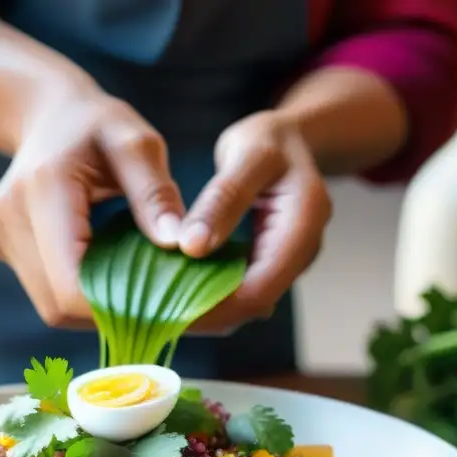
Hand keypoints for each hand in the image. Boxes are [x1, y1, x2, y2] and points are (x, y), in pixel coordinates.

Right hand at [0, 88, 184, 327]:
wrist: (49, 115)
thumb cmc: (99, 125)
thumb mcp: (136, 143)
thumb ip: (156, 193)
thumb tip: (180, 245)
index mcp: (42, 189)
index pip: (71, 284)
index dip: (120, 310)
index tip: (172, 309)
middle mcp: (10, 219)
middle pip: (61, 306)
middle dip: (117, 315)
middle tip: (169, 306)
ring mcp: (0, 237)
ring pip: (53, 307)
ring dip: (101, 309)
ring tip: (145, 289)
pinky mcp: (1, 248)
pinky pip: (46, 292)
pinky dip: (84, 295)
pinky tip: (111, 272)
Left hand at [180, 111, 330, 329]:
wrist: (291, 140)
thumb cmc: (269, 141)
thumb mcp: (246, 155)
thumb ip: (223, 199)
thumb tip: (193, 247)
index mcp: (303, 226)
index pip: (259, 288)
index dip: (214, 306)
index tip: (166, 309)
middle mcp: (302, 253)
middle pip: (254, 303)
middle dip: (207, 314)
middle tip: (153, 316)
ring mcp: (289, 263)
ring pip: (247, 303)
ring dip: (208, 309)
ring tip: (159, 307)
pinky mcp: (271, 265)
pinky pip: (242, 290)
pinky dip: (212, 294)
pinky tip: (177, 291)